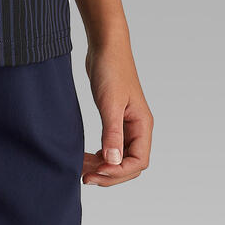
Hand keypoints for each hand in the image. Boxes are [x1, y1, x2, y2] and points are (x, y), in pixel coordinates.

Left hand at [83, 41, 152, 186]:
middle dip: (109, 175)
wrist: (105, 47)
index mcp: (142, 125)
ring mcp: (127, 127)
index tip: (96, 172)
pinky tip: (85, 160)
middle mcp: (138, 129)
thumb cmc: (111, 69)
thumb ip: (112, 134)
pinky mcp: (115, 123)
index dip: (118, 172)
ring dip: (102, 169)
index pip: (138, 162)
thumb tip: (113, 162)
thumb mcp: (110, 104)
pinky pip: (110, 150)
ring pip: (119, 160)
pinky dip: (99, 159)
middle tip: (85, 178)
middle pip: (129, 166)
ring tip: (81, 170)